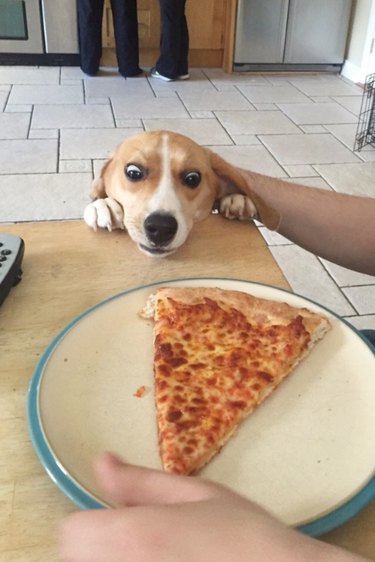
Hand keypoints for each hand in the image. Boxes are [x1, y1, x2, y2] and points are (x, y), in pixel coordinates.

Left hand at [58, 452, 366, 561]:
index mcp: (133, 537)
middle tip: (145, 542)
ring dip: (114, 561)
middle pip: (78, 556)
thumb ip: (142, 482)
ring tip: (161, 556)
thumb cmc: (247, 537)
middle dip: (101, 546)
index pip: (71, 533)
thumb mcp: (198, 495)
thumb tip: (101, 462)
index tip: (118, 522)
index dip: (91, 523)